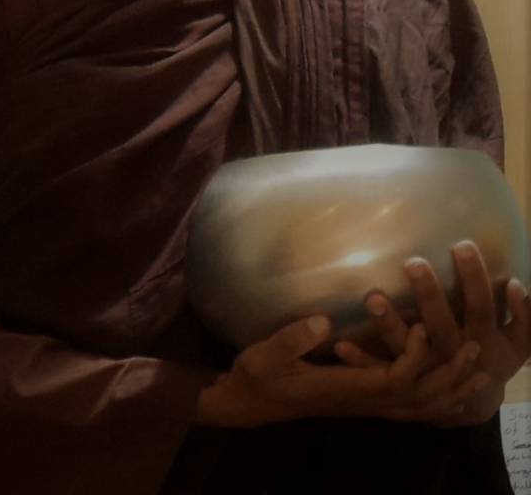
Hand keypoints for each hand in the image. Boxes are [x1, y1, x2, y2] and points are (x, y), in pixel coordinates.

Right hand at [195, 311, 485, 427]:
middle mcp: (360, 402)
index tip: (423, 328)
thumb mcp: (265, 353)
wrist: (250, 401)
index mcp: (343, 390)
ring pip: (418, 408)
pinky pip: (409, 407)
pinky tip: (450, 384)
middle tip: (475, 347)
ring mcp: (363, 405)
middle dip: (449, 376)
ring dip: (450, 388)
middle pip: (417, 399)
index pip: (392, 382)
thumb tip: (324, 320)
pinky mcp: (362, 401)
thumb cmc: (257, 375)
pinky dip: (436, 398)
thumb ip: (293, 338)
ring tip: (478, 366)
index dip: (414, 359)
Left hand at [335, 241, 530, 425]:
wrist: (471, 405)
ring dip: (389, 325)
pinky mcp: (401, 384)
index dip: (474, 279)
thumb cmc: (494, 357)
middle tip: (414, 262)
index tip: (461, 244)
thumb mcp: (520, 344)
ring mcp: (425, 374)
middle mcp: (452, 358)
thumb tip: (516, 284)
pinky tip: (340, 344)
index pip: (479, 307)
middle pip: (441, 328)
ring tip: (372, 296)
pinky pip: (379, 372)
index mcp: (481, 343)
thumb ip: (524, 316)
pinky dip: (361, 359)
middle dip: (429, 296)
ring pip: (407, 353)